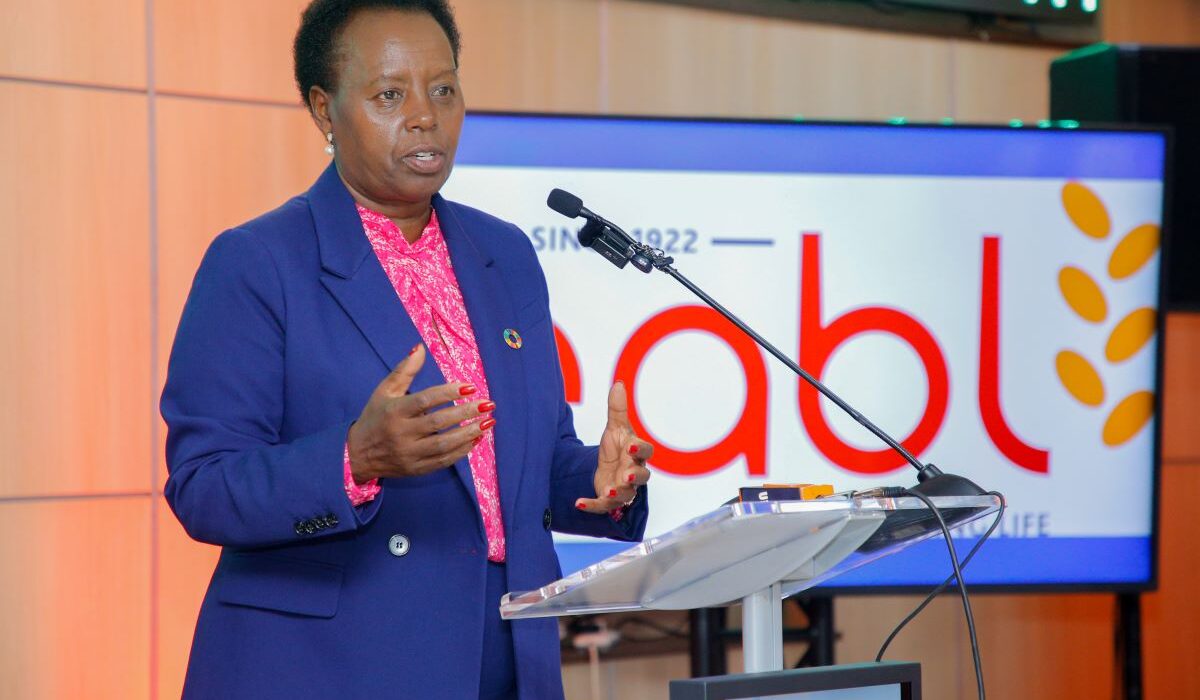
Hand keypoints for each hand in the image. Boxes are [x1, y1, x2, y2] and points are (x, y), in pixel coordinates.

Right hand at [347, 345, 494, 481]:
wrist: (357, 455)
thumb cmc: (375, 417)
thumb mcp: (384, 391)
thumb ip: (404, 370)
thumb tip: (421, 348)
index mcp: (394, 411)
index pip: (425, 400)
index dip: (449, 392)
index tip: (471, 386)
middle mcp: (402, 433)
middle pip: (438, 423)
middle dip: (465, 413)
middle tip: (488, 404)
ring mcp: (409, 453)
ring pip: (443, 445)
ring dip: (469, 434)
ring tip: (488, 422)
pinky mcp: (416, 469)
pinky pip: (443, 461)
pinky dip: (461, 452)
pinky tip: (476, 440)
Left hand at [576, 381, 652, 513]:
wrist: (608, 467)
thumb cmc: (617, 446)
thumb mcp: (615, 428)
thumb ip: (617, 409)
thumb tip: (618, 383)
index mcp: (637, 453)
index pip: (646, 451)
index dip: (639, 450)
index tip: (630, 446)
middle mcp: (634, 472)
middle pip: (642, 477)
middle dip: (635, 476)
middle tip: (627, 474)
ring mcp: (623, 487)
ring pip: (626, 494)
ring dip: (618, 493)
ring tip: (609, 490)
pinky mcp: (609, 499)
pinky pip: (603, 506)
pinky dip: (592, 505)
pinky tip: (579, 502)